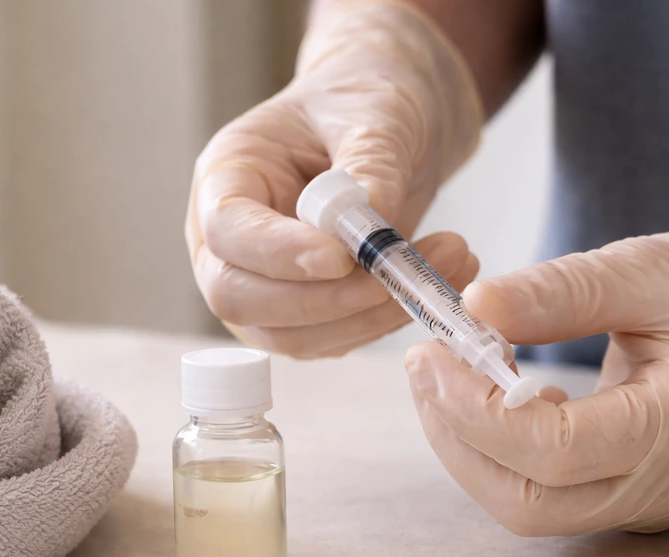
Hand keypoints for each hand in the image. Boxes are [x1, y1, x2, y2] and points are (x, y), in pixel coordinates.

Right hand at [185, 0, 482, 357]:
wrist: (387, 125)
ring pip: (287, 334)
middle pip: (238, 296)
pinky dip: (383, 322)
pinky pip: (329, 341)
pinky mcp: (298, 315)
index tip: (341, 259)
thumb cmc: (363, 101)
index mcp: (225, 176)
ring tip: (444, 265)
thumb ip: (370, 164)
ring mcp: (257, 284)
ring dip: (366, 317)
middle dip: (320, 301)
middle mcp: (226, 241)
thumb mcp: (375, 111)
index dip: (275, 254)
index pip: (226, 230)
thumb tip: (372, 230)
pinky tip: (433, 283)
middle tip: (394, 278)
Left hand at [406, 234, 668, 535]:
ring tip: (443, 373)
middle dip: (457, 435)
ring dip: (464, 443)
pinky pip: (533, 491)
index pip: (556, 453)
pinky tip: (481, 392)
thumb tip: (476, 305)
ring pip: (524, 505)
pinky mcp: (607, 493)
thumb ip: (567, 292)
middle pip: (529, 501)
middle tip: (424, 365)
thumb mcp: (650, 277)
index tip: (431, 354)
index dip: (477, 409)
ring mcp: (629, 500)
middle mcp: (651, 486)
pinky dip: (489, 447)